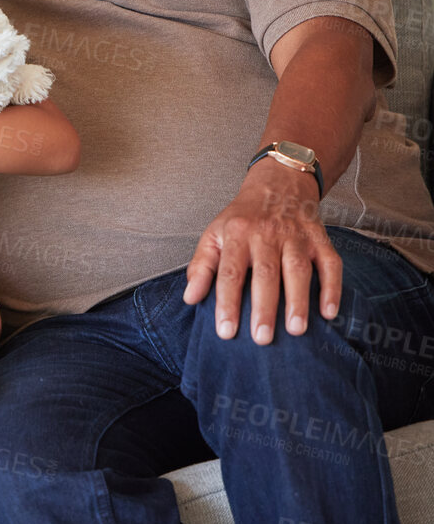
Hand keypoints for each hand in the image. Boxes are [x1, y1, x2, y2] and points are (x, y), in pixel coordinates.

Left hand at [182, 159, 339, 343]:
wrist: (278, 185)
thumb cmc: (242, 218)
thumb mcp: (214, 234)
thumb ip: (202, 266)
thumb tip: (190, 298)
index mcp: (236, 234)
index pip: (229, 272)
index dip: (227, 302)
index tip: (226, 331)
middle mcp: (266, 234)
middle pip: (264, 273)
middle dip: (263, 307)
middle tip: (261, 338)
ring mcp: (296, 236)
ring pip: (297, 269)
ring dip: (298, 300)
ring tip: (296, 330)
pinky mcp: (320, 239)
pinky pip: (330, 264)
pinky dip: (332, 287)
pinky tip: (329, 312)